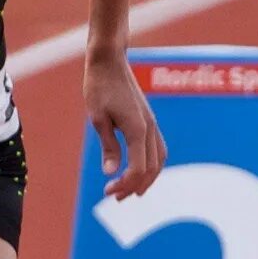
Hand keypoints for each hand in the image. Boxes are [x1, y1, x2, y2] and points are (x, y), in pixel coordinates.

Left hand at [84, 52, 165, 198]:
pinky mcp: (149, 120)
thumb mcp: (97, 118)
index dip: (124, 185)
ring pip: (159, 160)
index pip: (138, 169)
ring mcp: (152, 123)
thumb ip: (108, 146)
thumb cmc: (99, 86)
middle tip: (114, 197)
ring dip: (147, 178)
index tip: (106, 191)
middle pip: (151, 169)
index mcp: (137, 129)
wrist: (109, 60)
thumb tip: (111, 172)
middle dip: (134, 187)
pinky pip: (158, 149)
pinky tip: (139, 170)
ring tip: (130, 190)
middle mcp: (150, 128)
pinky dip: (152, 165)